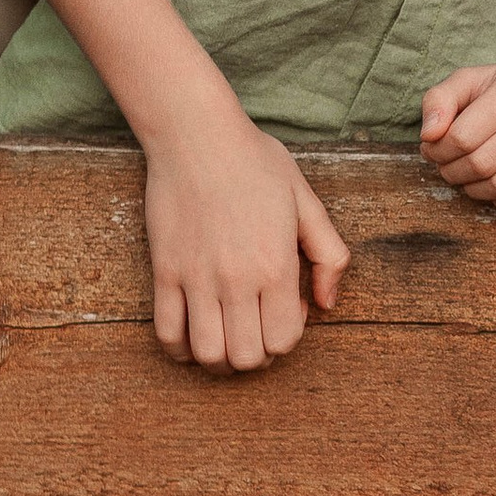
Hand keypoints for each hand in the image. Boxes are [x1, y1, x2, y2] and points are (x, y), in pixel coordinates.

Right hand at [142, 103, 348, 372]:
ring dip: (220, 359)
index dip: (289, 337)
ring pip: (207, 353)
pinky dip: (180, 349)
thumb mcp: (308, 203)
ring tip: (228, 336)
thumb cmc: (257, 164)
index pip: (283, 340)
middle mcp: (237, 279)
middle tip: (258, 329)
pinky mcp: (165, 272)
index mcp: (276, 265)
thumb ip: (330, 256)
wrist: (196, 136)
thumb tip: (327, 303)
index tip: (288, 310)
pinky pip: (166, 333)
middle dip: (258, 355)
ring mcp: (196, 278)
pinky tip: (194, 335)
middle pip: (246, 357)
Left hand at [420, 51, 495, 208]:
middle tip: (449, 167)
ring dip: (476, 190)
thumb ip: (440, 99)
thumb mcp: (475, 78)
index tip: (435, 150)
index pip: (463, 136)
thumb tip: (429, 136)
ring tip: (470, 178)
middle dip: (454, 172)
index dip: (439, 151)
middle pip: (482, 164)